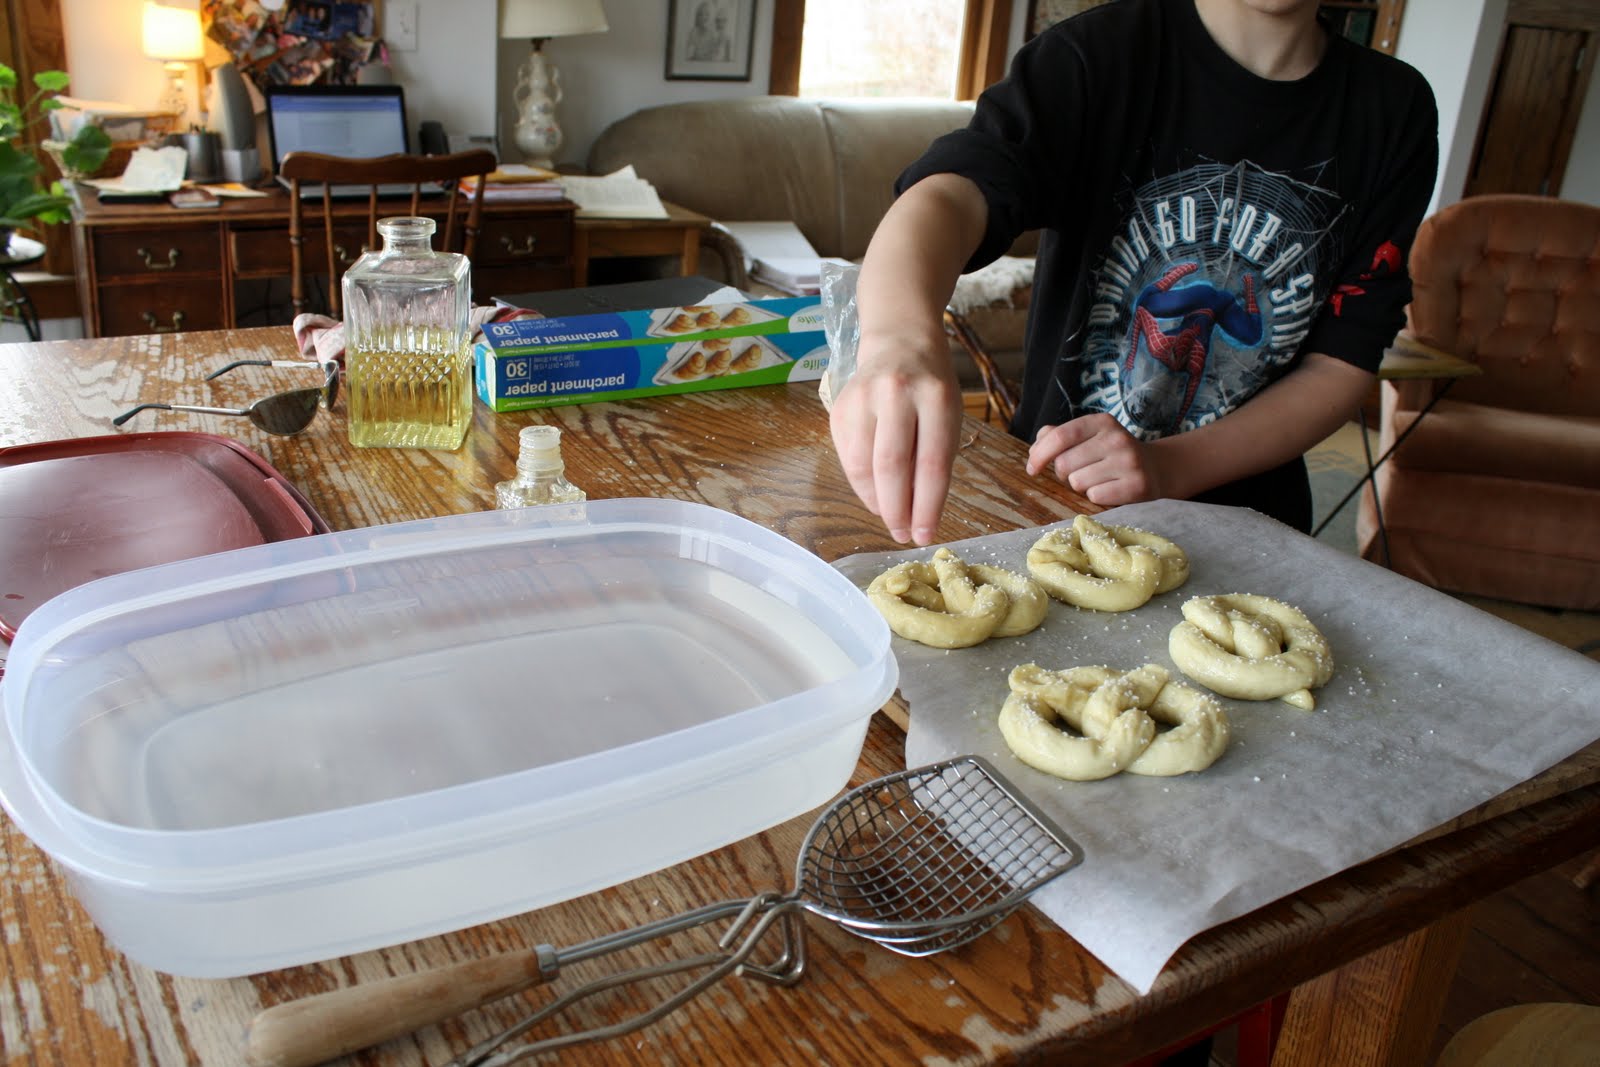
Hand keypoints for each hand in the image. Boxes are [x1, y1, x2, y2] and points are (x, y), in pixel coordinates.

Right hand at [829, 329, 962, 544]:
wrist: (899, 343)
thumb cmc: (932, 388)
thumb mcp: (949, 416)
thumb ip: (935, 460)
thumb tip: (916, 514)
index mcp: (936, 397)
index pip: (931, 463)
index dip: (927, 506)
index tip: (924, 536)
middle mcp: (896, 394)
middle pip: (892, 466)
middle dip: (897, 510)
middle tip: (902, 535)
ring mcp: (862, 398)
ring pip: (863, 465)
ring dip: (876, 501)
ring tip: (890, 517)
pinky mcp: (839, 407)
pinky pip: (847, 458)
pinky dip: (861, 484)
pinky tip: (874, 494)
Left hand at [1026, 413, 1171, 505]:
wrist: (1156, 469)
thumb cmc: (1111, 454)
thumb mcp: (1089, 437)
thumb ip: (1058, 437)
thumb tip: (1035, 449)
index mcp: (1101, 422)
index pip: (1060, 436)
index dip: (1040, 454)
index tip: (1032, 469)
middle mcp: (1116, 438)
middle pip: (1064, 464)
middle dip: (1065, 474)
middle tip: (1080, 472)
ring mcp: (1129, 461)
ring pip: (1078, 482)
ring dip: (1081, 486)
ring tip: (1098, 479)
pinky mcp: (1137, 485)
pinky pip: (1095, 497)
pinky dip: (1097, 497)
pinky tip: (1110, 489)